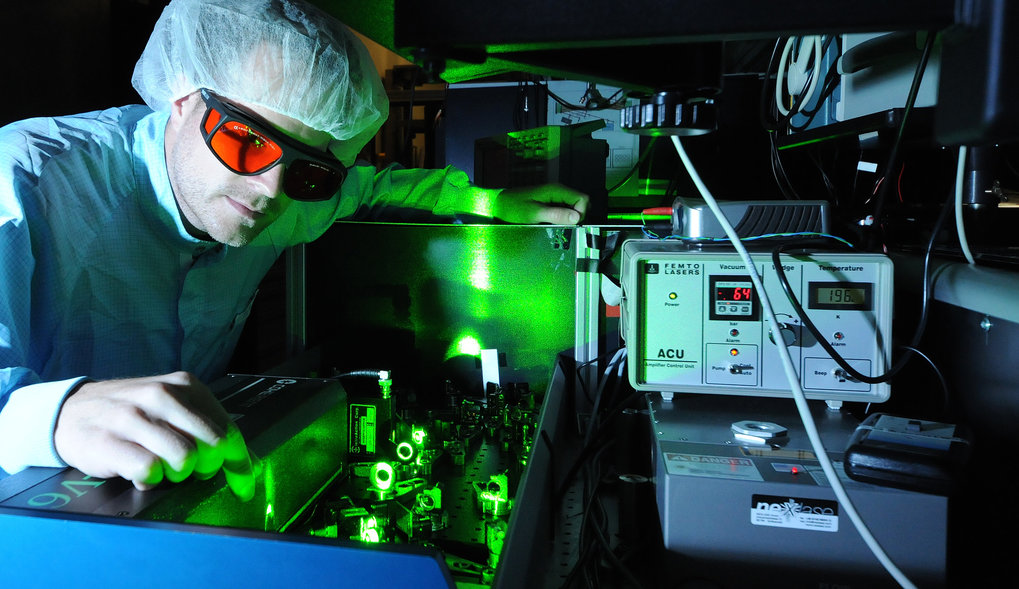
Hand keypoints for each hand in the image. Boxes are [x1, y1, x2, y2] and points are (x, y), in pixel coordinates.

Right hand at [53, 371, 256, 500]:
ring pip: (184, 460)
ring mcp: (134, 417)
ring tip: (161, 467)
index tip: (244, 487)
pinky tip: (139, 471)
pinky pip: (150, 472)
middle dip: (208, 468)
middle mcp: (162, 396)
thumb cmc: (131, 414)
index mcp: (185, 385)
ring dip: (177, 474)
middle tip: (191, 471)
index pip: (228, 429)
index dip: (240, 463)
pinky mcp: (110, 442)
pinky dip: (149, 480)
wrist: (69, 411)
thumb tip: (246, 466)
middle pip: (213, 445)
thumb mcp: (170, 407)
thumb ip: (205, 427)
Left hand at [492, 184, 588, 224]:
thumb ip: (555, 214)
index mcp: (555, 190)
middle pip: (580, 203)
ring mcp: (554, 198)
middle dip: (577, 217)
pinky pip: (564, 212)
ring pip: (573, 209)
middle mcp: (557, 192)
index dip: (581, 213)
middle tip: (565, 227)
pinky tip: (554, 226)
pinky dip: (563, 219)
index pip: (583, 199)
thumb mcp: (534, 213)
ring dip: (570, 219)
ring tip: (559, 228)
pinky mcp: (549, 205)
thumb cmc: (512, 208)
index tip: (571, 224)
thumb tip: (577, 217)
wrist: (497, 205)